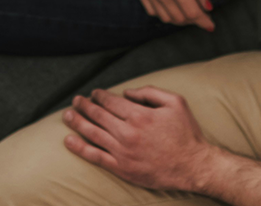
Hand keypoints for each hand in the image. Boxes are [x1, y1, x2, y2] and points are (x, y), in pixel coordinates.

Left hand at [62, 87, 221, 191]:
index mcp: (140, 115)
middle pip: (98, 115)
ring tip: (67, 115)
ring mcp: (122, 151)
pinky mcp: (121, 168)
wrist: (193, 166)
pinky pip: (95, 156)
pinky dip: (79, 148)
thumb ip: (150, 92)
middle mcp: (128, 132)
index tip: (94, 93)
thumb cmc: (186, 134)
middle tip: (76, 101)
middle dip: (84, 106)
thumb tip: (127, 92)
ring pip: (92, 133)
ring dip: (77, 122)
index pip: (111, 101)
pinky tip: (68, 140)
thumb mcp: (176, 102)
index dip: (99, 96)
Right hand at [129, 0, 214, 30]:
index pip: (192, 13)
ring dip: (178, 17)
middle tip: (200, 13)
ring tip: (186, 9)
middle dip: (192, 19)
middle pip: (179, 18)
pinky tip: (170, 4)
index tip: (210, 25)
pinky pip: (152, 10)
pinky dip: (163, 12)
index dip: (203, 21)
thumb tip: (206, 6)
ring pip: (165, 17)